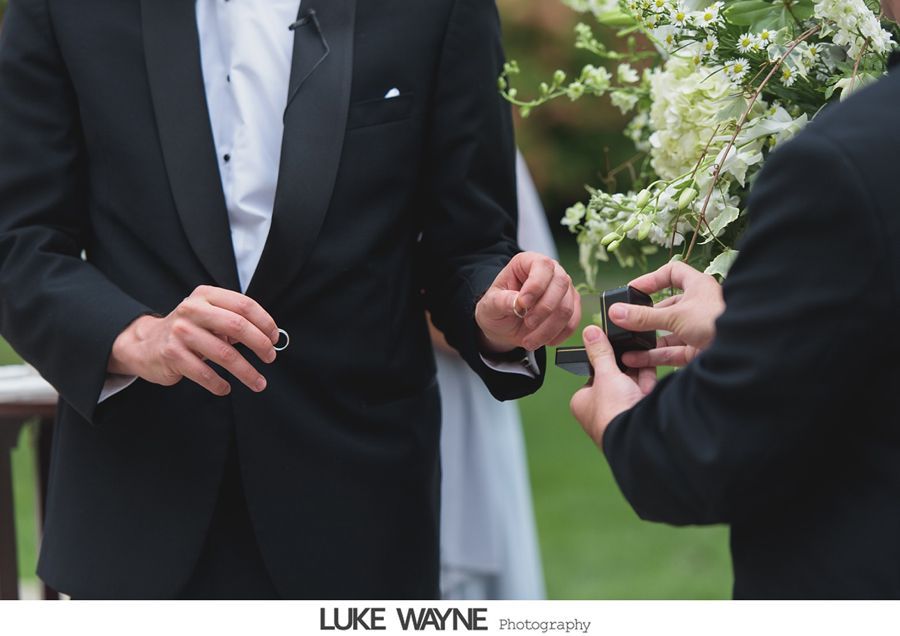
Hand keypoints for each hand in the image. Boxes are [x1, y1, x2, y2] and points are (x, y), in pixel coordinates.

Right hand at [109, 286, 279, 395]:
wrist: (145, 344)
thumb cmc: (188, 331)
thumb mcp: (209, 316)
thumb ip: (234, 321)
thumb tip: (269, 338)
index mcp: (205, 296)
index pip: (244, 305)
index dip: (265, 322)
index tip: (275, 338)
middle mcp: (192, 309)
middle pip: (237, 326)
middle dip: (260, 345)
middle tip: (270, 358)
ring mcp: (180, 331)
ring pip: (225, 354)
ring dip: (247, 372)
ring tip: (258, 382)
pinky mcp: (171, 354)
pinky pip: (205, 373)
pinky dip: (219, 384)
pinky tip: (226, 388)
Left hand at [475, 252, 580, 352]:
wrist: (505, 325)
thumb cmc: (498, 308)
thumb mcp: (491, 305)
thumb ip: (502, 301)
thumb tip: (517, 303)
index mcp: (528, 262)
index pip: (542, 265)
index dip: (535, 285)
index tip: (523, 305)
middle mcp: (551, 271)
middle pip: (561, 284)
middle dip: (544, 309)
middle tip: (527, 324)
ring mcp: (564, 289)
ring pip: (567, 308)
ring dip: (549, 329)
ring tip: (529, 341)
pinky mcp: (571, 307)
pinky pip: (572, 323)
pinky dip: (558, 336)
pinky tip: (543, 341)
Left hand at [570, 325, 655, 446]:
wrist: (638, 437)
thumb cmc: (612, 414)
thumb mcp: (605, 374)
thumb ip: (600, 352)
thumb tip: (590, 333)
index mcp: (583, 402)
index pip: (595, 375)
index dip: (607, 362)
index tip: (615, 349)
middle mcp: (600, 411)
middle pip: (616, 379)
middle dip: (628, 369)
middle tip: (633, 353)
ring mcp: (619, 415)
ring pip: (632, 386)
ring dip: (640, 376)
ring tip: (644, 362)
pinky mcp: (637, 417)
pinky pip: (644, 395)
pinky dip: (648, 385)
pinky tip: (652, 378)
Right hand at [610, 261, 724, 368]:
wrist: (743, 351)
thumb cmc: (717, 321)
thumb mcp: (675, 315)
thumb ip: (643, 316)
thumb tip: (616, 312)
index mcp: (698, 286)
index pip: (673, 273)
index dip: (652, 279)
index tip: (633, 289)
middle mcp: (699, 306)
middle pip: (666, 307)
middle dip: (645, 317)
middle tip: (625, 322)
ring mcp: (698, 329)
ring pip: (667, 332)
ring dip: (646, 339)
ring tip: (626, 343)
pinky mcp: (697, 350)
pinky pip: (670, 351)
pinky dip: (652, 355)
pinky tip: (634, 358)